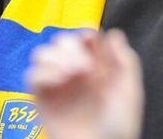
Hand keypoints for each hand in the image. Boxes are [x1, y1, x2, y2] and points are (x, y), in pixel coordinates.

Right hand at [27, 30, 142, 138]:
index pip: (85, 38)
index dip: (86, 34)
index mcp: (97, 68)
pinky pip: (32, 75)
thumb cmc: (118, 128)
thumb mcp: (129, 91)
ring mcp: (58, 85)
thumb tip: (114, 35)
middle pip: (62, 41)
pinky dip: (44, 72)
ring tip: (71, 72)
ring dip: (56, 57)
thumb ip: (125, 61)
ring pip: (43, 53)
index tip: (90, 40)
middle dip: (71, 46)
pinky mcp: (42, 98)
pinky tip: (60, 80)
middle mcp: (75, 74)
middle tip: (84, 64)